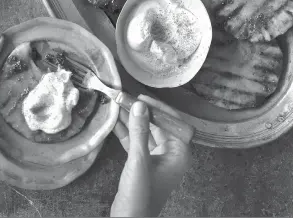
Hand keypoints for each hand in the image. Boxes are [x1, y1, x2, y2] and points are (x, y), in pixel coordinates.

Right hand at [111, 95, 192, 216]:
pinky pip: (136, 142)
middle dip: (141, 112)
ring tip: (116, 104)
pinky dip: (126, 132)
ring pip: (145, 132)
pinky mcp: (143, 164)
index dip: (160, 108)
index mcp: (178, 153)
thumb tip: (139, 104)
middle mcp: (170, 154)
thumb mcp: (139, 160)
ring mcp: (156, 159)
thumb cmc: (140, 194)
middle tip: (124, 98)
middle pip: (158, 125)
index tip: (142, 98)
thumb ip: (139, 131)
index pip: (174, 122)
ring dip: (131, 120)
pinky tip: (113, 120)